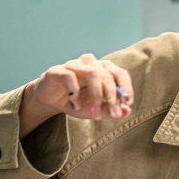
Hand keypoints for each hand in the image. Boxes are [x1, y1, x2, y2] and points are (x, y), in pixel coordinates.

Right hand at [19, 54, 133, 137]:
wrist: (51, 102)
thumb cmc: (77, 102)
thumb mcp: (96, 110)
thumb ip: (111, 110)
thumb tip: (127, 111)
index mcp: (103, 70)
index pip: (120, 73)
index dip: (126, 87)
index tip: (128, 103)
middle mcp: (90, 64)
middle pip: (107, 75)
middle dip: (112, 97)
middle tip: (113, 113)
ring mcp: (74, 65)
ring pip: (92, 73)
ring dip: (97, 94)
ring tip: (95, 110)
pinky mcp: (57, 70)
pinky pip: (69, 76)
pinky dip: (75, 92)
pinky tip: (75, 104)